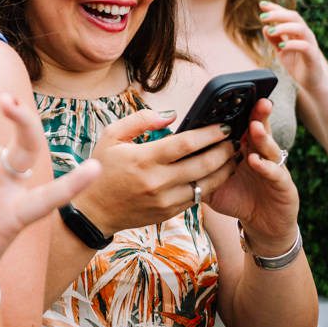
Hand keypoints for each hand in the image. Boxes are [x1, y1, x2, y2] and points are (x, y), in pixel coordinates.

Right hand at [71, 110, 236, 235]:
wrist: (93, 211)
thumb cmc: (102, 169)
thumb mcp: (112, 136)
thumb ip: (141, 120)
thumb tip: (172, 114)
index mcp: (143, 160)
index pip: (185, 144)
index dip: (208, 134)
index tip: (222, 126)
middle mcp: (157, 182)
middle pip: (202, 165)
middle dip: (224, 151)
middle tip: (233, 140)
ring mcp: (164, 200)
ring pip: (205, 184)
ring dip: (223, 170)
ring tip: (232, 156)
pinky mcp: (168, 213)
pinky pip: (197, 197)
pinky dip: (209, 184)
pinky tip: (215, 174)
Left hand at [206, 99, 299, 252]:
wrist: (262, 224)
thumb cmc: (237, 199)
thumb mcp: (213, 182)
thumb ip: (198, 168)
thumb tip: (170, 157)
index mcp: (244, 150)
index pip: (242, 126)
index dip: (240, 113)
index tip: (233, 97)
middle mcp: (260, 154)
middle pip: (259, 131)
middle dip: (258, 115)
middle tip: (256, 101)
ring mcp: (274, 168)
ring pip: (269, 148)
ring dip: (262, 137)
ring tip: (253, 128)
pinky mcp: (283, 185)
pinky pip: (275, 173)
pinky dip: (266, 167)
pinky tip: (256, 161)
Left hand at [259, 1, 327, 91]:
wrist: (312, 83)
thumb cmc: (298, 65)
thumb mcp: (281, 51)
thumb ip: (274, 40)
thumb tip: (265, 28)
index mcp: (297, 32)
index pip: (287, 15)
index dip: (275, 8)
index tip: (262, 4)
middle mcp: (305, 35)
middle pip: (294, 17)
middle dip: (278, 14)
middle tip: (262, 17)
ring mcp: (310, 45)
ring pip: (301, 29)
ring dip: (284, 27)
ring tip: (271, 30)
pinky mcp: (313, 56)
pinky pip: (305, 46)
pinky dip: (292, 44)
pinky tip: (282, 46)